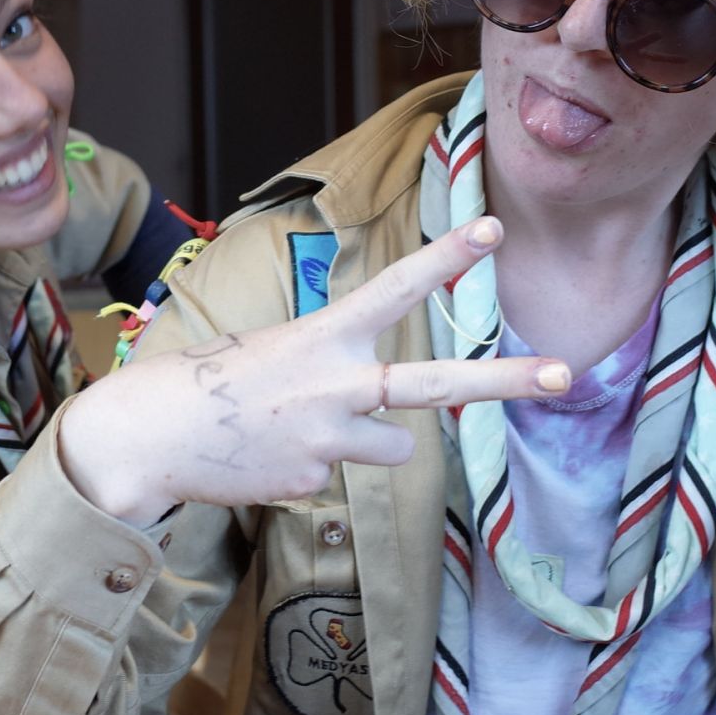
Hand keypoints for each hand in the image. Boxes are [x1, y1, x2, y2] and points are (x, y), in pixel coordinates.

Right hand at [60, 216, 570, 522]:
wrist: (148, 438)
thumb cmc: (205, 383)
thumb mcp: (270, 348)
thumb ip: (328, 365)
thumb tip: (366, 412)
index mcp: (324, 336)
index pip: (396, 288)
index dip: (446, 257)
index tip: (493, 229)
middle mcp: (338, 386)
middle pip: (440, 384)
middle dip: (507, 380)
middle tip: (566, 375)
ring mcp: (330, 440)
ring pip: (394, 448)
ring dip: (364, 442)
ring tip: (297, 432)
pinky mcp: (315, 485)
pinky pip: (337, 476)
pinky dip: (310, 469)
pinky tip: (264, 460)